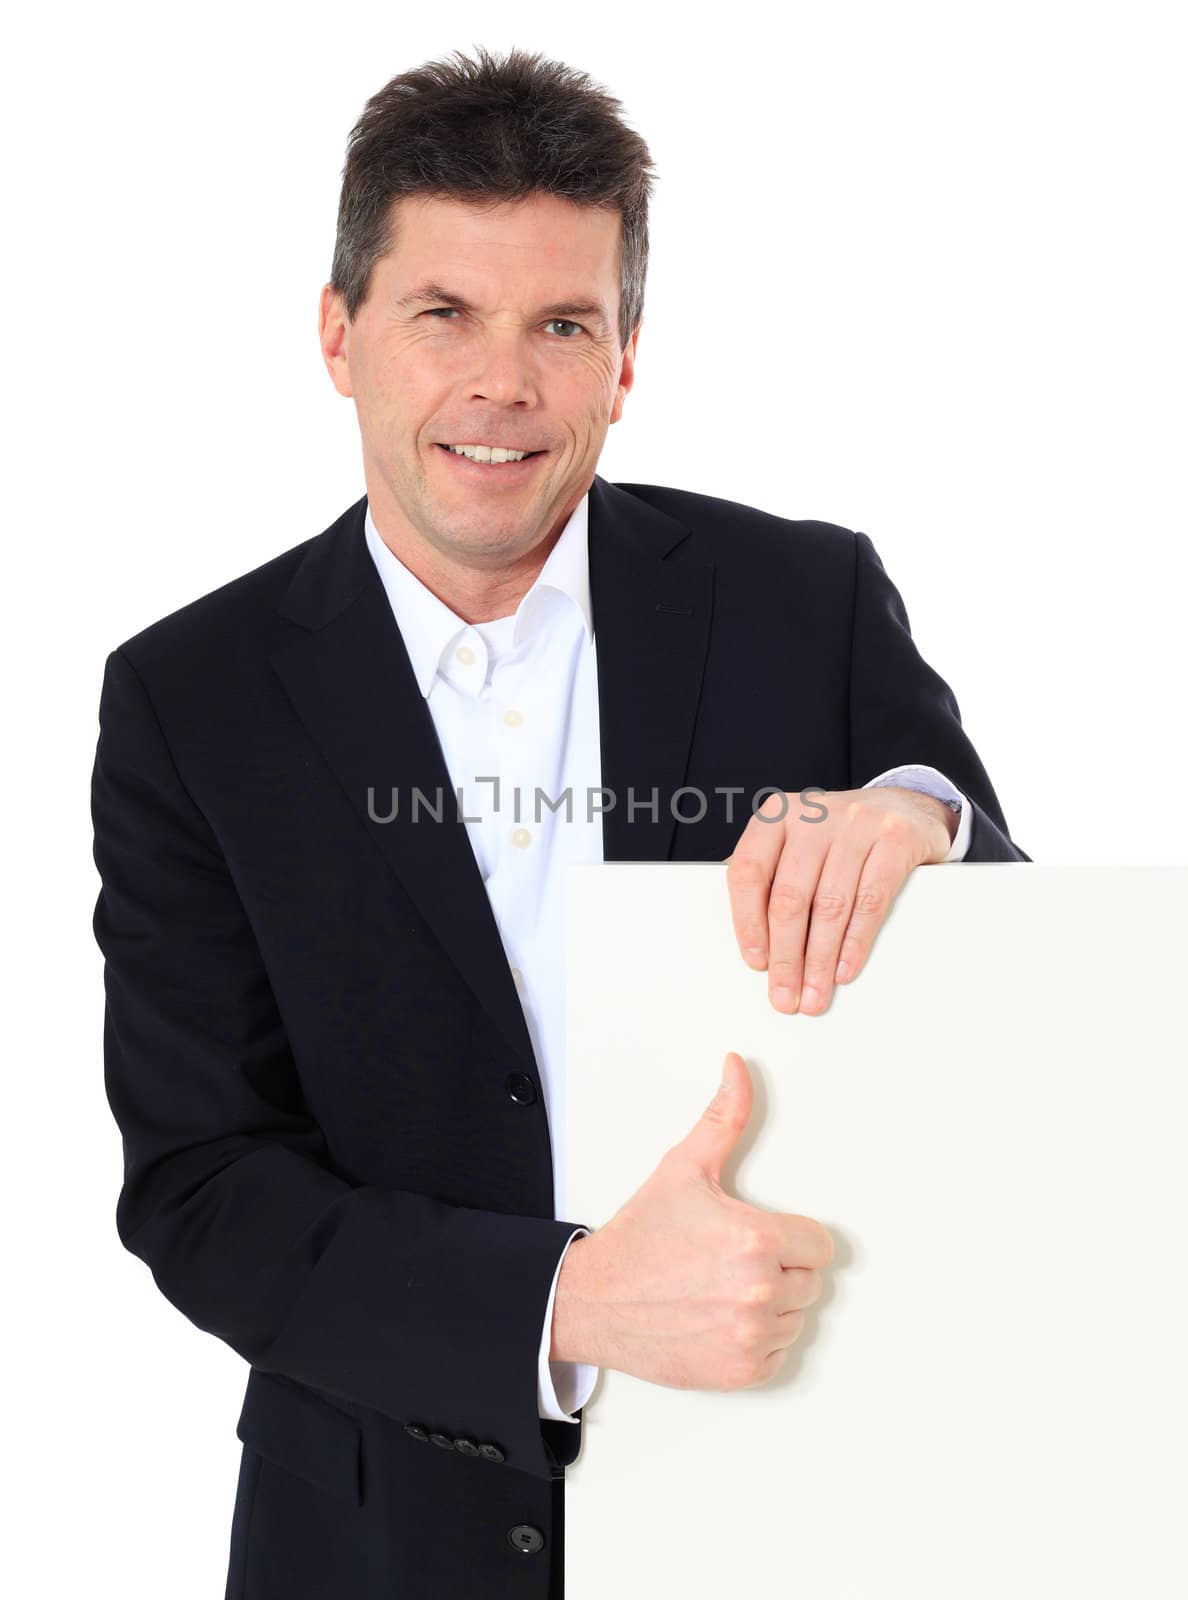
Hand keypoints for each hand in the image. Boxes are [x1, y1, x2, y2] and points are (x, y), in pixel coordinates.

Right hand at [550, 1052, 833, 1388]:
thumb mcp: (683, 1168)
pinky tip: (720, 1318)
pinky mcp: (741, 1371)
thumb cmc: (641, 1235)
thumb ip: (724, 1117)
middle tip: (729, 1259)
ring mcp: (752, 1337)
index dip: (791, 1235)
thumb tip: (738, 1067)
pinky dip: (756, 1340)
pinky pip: (778, 1354)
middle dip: (780, 1267)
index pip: (820, 1244)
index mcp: (757, 1240)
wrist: (596, 1300)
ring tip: (721, 1288)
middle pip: (810, 1280)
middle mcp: (761, 1291)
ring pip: (796, 1317)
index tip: (756, 1234)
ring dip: (770, 1305)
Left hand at [725, 783, 956, 1015]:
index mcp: (777, 815)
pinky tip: (845, 969)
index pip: (748, 872)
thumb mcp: (799, 842)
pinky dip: (856, 942)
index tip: (756, 963)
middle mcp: (814, 814)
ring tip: (815, 994)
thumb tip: (758, 945)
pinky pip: (870, 900)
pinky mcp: (895, 838)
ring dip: (820, 960)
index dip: (748, 923)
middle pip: (789, 896)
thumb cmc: (842, 836)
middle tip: (785, 995)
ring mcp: (856, 823)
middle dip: (786, 956)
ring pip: (830, 905)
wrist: (908, 806)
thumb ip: (773, 877)